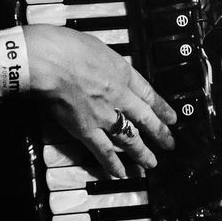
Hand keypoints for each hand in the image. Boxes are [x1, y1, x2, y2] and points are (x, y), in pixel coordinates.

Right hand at [22, 25, 176, 178]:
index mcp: (122, 73)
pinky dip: (112, 164)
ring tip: (150, 163)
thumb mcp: (98, 47)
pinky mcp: (86, 129)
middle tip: (170, 144)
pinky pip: (102, 151)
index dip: (162, 107)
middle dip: (160, 133)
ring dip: (141, 153)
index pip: (149, 93)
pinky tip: (120, 174)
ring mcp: (104, 115)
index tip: (171, 117)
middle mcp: (119, 96)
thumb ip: (106, 63)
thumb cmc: (67, 46)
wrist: (50, 60)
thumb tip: (106, 67)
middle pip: (146, 118)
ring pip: (129, 138)